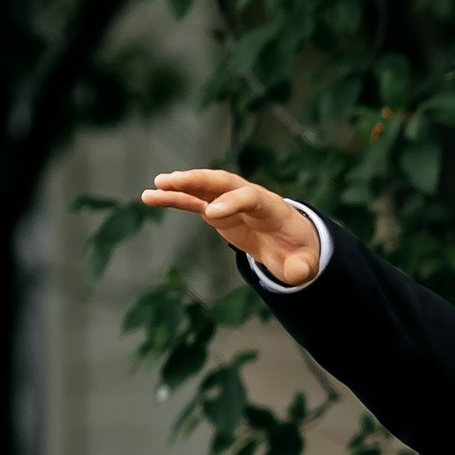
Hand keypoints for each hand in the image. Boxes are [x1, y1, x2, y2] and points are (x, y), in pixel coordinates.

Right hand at [141, 166, 322, 288]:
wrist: (291, 241)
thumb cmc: (297, 250)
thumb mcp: (304, 262)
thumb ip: (302, 267)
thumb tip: (299, 274)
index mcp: (272, 208)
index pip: (251, 197)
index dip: (232, 203)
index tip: (211, 214)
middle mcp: (249, 197)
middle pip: (225, 182)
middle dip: (201, 180)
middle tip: (175, 181)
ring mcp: (231, 201)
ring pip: (204, 187)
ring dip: (181, 184)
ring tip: (156, 185)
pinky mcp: (216, 209)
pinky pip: (192, 201)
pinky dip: (173, 198)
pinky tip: (150, 197)